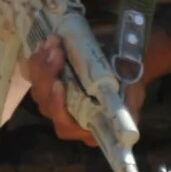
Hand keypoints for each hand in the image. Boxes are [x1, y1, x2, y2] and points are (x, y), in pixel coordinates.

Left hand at [27, 25, 170, 146]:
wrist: (123, 66)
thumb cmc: (129, 86)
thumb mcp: (133, 97)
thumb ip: (127, 111)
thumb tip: (126, 127)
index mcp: (87, 128)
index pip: (65, 125)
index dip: (58, 107)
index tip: (58, 84)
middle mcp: (68, 119)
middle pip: (46, 105)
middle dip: (48, 76)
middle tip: (56, 52)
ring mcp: (56, 103)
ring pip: (39, 89)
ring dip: (41, 65)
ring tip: (53, 43)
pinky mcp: (50, 88)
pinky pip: (37, 77)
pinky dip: (38, 61)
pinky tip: (44, 44)